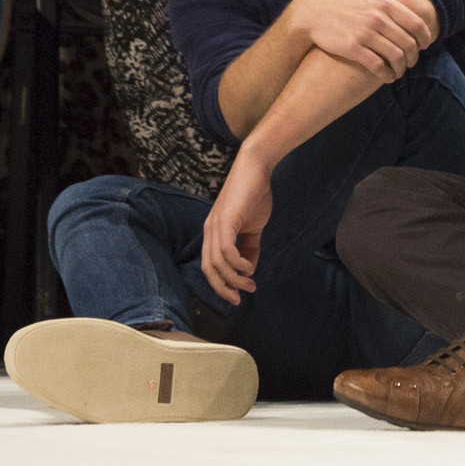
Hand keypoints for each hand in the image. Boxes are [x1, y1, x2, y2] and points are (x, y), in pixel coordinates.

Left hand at [199, 154, 273, 304]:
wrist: (256, 167)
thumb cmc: (254, 194)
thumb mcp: (253, 226)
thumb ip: (250, 246)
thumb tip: (250, 268)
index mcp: (213, 234)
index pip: (210, 267)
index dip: (221, 284)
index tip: (238, 295)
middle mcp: (209, 232)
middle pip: (208, 270)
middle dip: (223, 288)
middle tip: (240, 297)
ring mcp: (215, 226)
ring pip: (217, 263)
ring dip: (233, 278)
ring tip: (249, 284)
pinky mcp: (225, 220)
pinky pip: (226, 250)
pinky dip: (237, 263)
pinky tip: (249, 267)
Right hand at [290, 0, 432, 77]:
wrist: (311, 11)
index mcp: (385, 2)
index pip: (416, 24)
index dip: (425, 38)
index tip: (425, 45)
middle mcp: (378, 18)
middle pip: (408, 43)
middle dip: (415, 55)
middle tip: (413, 61)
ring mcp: (365, 34)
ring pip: (395, 56)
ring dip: (402, 67)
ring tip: (400, 71)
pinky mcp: (353, 48)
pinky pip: (378, 66)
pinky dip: (387, 75)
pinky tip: (388, 77)